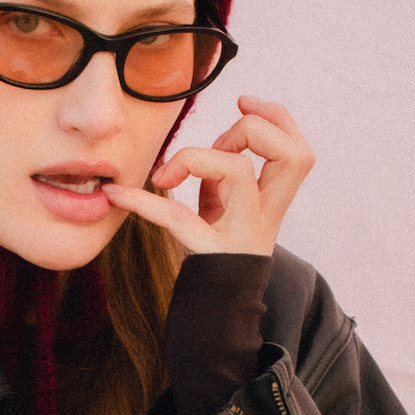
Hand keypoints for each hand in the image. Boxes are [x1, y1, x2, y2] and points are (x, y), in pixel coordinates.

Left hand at [105, 97, 313, 257]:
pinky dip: (141, 203)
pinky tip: (116, 195)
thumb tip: (212, 147)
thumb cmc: (219, 252)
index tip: (244, 105)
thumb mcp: (227, 209)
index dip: (277, 119)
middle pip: (294, 157)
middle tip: (224, 140)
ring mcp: (239, 234)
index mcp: (273, 202)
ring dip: (204, 155)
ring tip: (181, 170)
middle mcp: (265, 216)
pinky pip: (175, 218)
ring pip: (241, 173)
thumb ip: (225, 177)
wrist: (217, 310)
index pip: (298, 152)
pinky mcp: (206, 251)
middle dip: (258, 129)